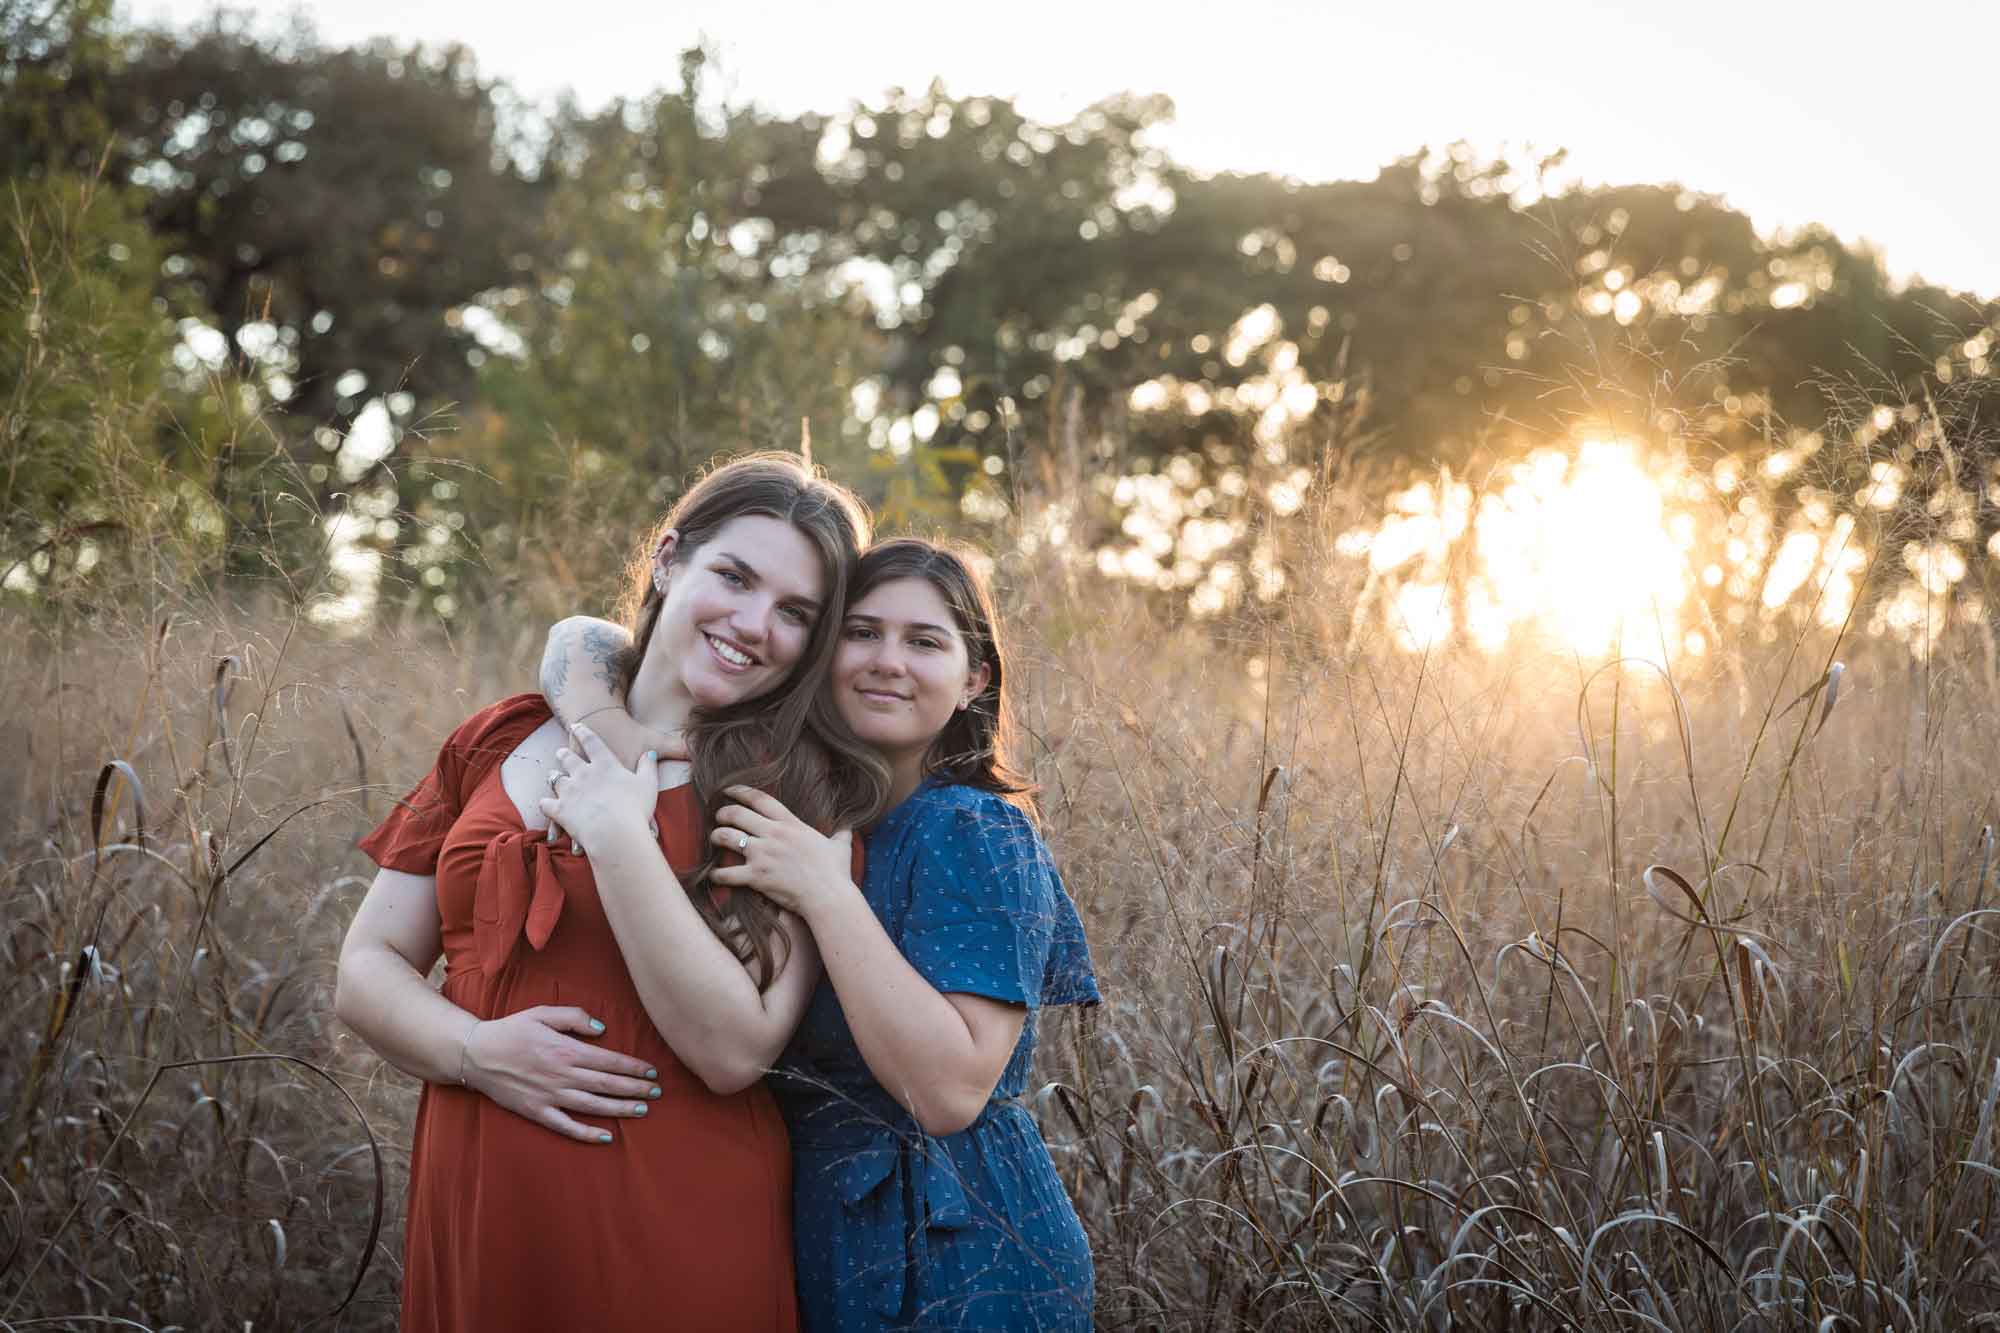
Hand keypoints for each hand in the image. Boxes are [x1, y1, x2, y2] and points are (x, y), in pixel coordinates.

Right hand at [460, 1005, 661, 1142]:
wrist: (476, 1055)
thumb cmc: (512, 1030)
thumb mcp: (542, 1013)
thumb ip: (574, 1018)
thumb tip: (602, 1029)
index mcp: (565, 1050)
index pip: (609, 1061)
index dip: (633, 1067)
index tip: (652, 1072)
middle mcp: (561, 1075)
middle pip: (607, 1085)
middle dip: (635, 1089)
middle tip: (657, 1093)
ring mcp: (549, 1096)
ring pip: (593, 1106)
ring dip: (620, 1109)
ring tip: (643, 1110)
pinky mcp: (536, 1112)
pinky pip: (566, 1126)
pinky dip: (587, 1134)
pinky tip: (607, 1137)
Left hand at [537, 723, 659, 853]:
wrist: (615, 833)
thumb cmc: (635, 809)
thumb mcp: (648, 784)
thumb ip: (648, 767)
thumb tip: (649, 753)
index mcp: (605, 765)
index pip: (591, 742)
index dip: (583, 733)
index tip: (575, 726)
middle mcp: (583, 773)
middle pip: (568, 758)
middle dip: (564, 754)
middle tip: (560, 752)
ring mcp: (569, 791)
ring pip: (555, 779)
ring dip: (553, 777)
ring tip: (552, 776)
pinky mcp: (560, 810)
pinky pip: (546, 804)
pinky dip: (546, 803)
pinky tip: (545, 803)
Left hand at [707, 785, 855, 917]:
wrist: (829, 896)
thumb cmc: (836, 873)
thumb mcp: (841, 847)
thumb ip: (842, 834)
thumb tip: (849, 827)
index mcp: (791, 824)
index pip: (760, 799)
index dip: (741, 791)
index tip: (729, 790)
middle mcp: (773, 834)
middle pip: (737, 814)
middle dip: (723, 812)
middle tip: (718, 816)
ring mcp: (763, 854)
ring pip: (726, 837)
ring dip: (716, 836)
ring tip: (714, 838)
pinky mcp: (756, 876)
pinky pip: (727, 872)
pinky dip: (718, 874)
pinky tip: (714, 875)